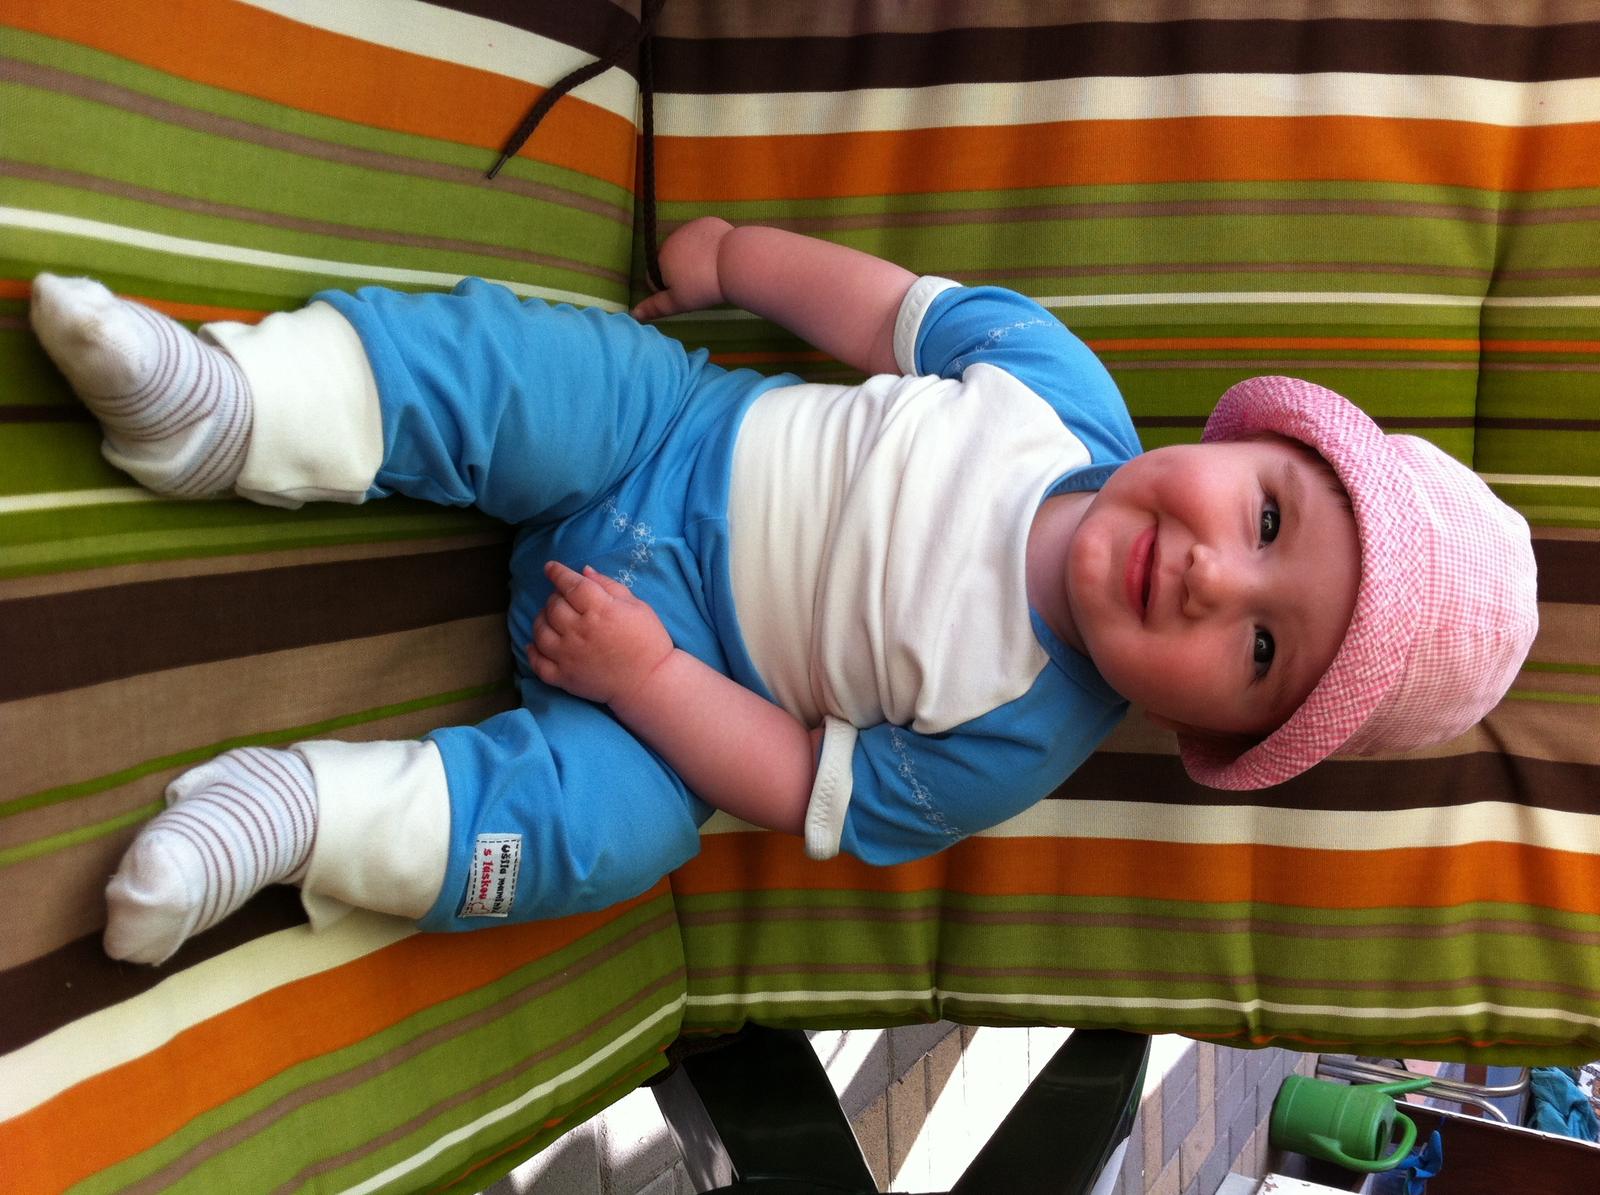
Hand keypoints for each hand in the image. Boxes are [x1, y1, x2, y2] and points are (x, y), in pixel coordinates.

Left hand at [527, 562, 673, 705]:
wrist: (649, 682)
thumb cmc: (648, 641)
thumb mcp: (637, 606)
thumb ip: (608, 586)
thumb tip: (584, 571)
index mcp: (600, 610)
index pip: (571, 584)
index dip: (558, 573)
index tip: (550, 567)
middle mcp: (580, 631)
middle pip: (553, 606)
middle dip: (555, 597)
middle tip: (564, 599)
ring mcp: (568, 655)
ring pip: (540, 631)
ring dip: (541, 620)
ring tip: (552, 619)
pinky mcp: (564, 677)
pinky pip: (537, 663)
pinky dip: (532, 651)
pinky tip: (537, 644)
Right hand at [630, 216, 733, 320]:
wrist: (735, 262)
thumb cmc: (703, 286)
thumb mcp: (678, 302)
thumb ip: (655, 307)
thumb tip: (633, 314)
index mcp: (661, 256)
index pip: (655, 276)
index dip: (667, 289)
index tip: (685, 295)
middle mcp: (672, 238)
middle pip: (671, 260)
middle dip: (680, 271)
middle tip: (700, 284)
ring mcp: (690, 227)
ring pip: (687, 247)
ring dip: (694, 258)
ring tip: (711, 271)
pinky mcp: (708, 222)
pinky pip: (703, 237)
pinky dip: (707, 246)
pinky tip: (718, 256)